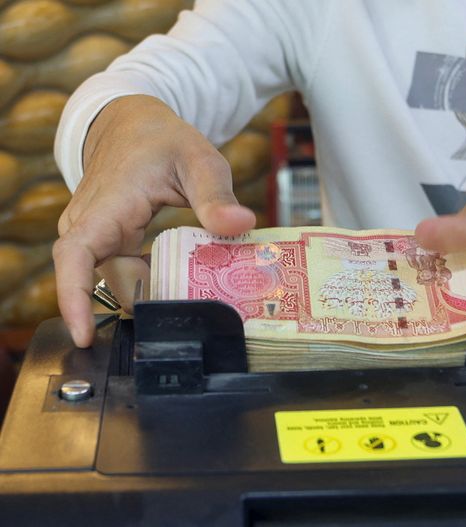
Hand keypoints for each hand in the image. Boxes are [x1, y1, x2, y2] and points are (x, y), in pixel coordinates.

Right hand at [53, 95, 254, 346]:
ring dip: (158, 292)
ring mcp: (94, 237)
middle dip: (155, 303)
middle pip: (117, 283)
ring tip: (202, 294)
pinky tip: (187, 282)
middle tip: (204, 310)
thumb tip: (241, 224)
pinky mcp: (106, 244)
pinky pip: (127, 273)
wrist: (131, 123)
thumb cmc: (162, 140)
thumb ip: (217, 194)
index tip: (84, 334)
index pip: (76, 258)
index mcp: (107, 207)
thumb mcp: (199, 160)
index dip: (74, 299)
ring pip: (124, 282)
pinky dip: (155, 280)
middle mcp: (90, 227)